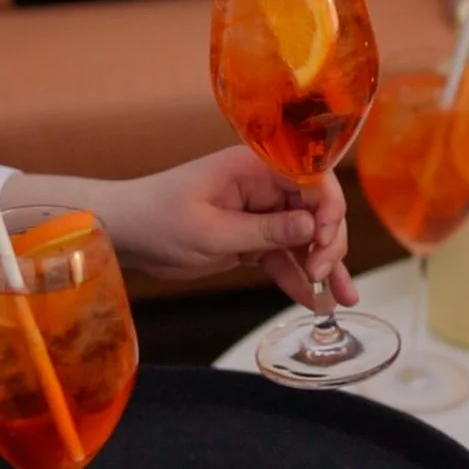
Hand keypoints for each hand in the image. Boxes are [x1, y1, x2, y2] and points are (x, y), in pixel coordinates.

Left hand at [97, 148, 357, 308]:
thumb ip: (264, 231)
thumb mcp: (211, 230)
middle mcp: (264, 186)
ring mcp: (260, 213)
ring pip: (306, 237)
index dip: (327, 208)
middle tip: (322, 274)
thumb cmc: (158, 220)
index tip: (323, 241)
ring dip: (324, 266)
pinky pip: (284, 256)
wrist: (126, 234)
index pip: (311, 179)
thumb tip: (312, 226)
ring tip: (341, 300)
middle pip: (316, 210)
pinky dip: (298, 277)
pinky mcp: (253, 238)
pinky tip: (313, 301)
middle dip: (327, 243)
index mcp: (255, 168)